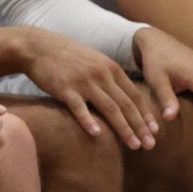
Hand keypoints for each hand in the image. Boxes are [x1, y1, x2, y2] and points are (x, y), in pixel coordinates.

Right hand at [19, 27, 157, 148]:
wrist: (38, 46)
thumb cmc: (66, 56)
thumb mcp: (94, 61)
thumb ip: (108, 76)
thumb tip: (122, 96)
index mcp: (111, 68)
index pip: (134, 95)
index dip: (146, 114)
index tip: (154, 131)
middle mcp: (101, 75)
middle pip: (126, 104)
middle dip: (140, 126)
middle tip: (150, 145)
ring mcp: (83, 81)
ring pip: (109, 108)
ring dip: (123, 128)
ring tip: (134, 144)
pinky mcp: (64, 88)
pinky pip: (79, 107)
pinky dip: (88, 121)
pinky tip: (97, 134)